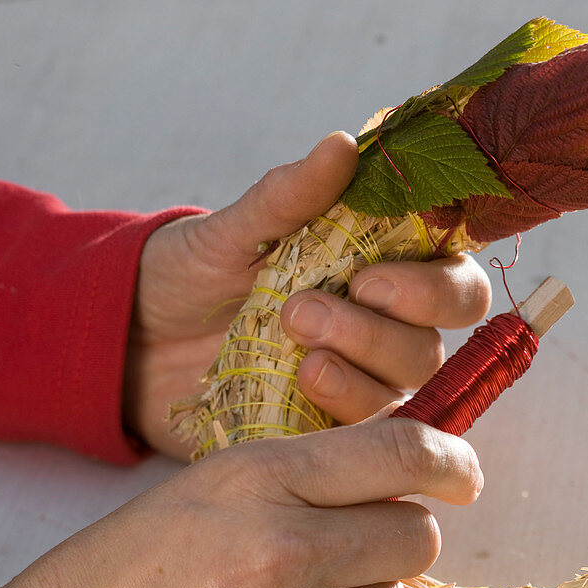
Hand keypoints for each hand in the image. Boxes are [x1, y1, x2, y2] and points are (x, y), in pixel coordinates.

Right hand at [0, 416, 481, 587]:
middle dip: (397, 541)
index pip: (400, 451)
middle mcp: (288, 547)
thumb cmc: (129, 573)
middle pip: (418, 535)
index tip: (462, 474)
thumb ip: (307, 477)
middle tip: (351, 552)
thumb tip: (400, 482)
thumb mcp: (211, 489)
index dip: (449, 459)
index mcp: (261, 477)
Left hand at [125, 132, 490, 458]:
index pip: (457, 285)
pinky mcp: (325, 434)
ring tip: (297, 358)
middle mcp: (383, 334)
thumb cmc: (192, 275)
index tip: (369, 280)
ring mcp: (357, 388)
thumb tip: (344, 145)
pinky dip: (338, 420)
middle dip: (376, 334)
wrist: (130, 341)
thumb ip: (290, 196)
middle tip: (303, 313)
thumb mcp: (232, 231)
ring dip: (357, 379)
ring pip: (401, 397)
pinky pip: (360, 442)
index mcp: (383, 274)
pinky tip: (296, 393)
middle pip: (431, 347)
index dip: (434, 289)